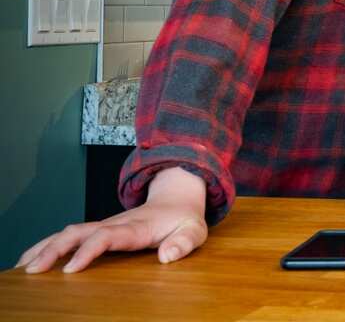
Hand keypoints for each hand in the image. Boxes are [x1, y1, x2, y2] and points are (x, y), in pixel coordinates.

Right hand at [17, 166, 206, 273]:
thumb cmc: (184, 219)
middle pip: (78, 232)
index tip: (70, 269)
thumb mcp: (194, 231)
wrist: (177, 199)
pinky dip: (48, 246)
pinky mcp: (99, 230)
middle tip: (33, 271)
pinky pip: (70, 237)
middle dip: (54, 249)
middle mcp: (115, 224)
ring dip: (45, 248)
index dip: (87, 250)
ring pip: (69, 233)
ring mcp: (105, 225)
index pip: (106, 236)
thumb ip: (184, 243)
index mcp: (135, 227)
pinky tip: (33, 259)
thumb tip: (167, 257)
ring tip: (24, 267)